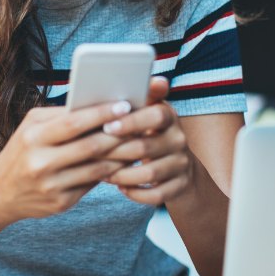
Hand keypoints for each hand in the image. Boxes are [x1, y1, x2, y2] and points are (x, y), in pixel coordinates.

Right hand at [0, 101, 132, 220]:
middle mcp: (41, 163)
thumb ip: (60, 115)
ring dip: (121, 155)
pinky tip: (123, 162)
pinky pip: (93, 184)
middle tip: (140, 123)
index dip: (101, 114)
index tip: (124, 105)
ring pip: (98, 168)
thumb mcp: (31, 127)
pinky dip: (111, 172)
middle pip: (91, 146)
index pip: (74, 123)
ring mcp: (52, 186)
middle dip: (119, 134)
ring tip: (138, 141)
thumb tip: (99, 103)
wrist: (0, 193)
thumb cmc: (23, 150)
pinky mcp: (61, 203)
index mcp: (33, 138)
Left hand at [102, 77, 194, 205]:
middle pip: (146, 147)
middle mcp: (179, 138)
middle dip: (115, 152)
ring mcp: (181, 163)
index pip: (155, 115)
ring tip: (103, 174)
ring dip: (122, 175)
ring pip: (149, 173)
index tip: (107, 127)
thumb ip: (135, 98)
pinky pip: (157, 194)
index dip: (131, 122)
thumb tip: (126, 81)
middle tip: (92, 155)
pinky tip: (121, 187)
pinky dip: (136, 193)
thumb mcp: (145, 112)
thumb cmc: (149, 133)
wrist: (178, 165)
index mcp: (169, 116)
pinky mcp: (180, 185)